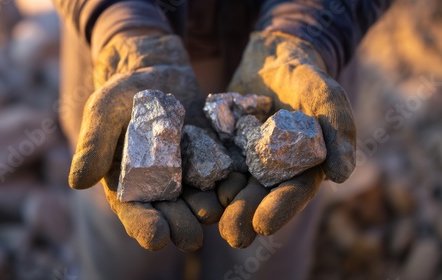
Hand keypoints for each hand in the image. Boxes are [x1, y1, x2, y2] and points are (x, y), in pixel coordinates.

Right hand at [68, 30, 221, 251]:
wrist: (158, 74)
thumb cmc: (124, 94)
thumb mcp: (105, 112)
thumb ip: (93, 144)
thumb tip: (77, 182)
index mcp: (129, 185)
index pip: (135, 213)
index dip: (144, 226)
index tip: (156, 237)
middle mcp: (161, 188)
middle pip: (171, 215)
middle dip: (181, 227)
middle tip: (190, 237)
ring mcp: (190, 176)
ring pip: (201, 201)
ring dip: (210, 210)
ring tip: (216, 211)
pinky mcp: (213, 160)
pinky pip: (225, 176)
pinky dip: (232, 184)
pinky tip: (239, 187)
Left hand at [220, 31, 355, 247]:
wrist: (270, 58)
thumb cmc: (303, 75)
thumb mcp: (324, 93)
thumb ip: (339, 127)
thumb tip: (342, 175)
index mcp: (301, 166)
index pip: (294, 192)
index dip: (281, 209)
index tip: (264, 224)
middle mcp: (272, 169)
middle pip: (260, 196)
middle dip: (246, 216)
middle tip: (232, 235)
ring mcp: (245, 159)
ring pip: (233, 186)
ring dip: (221, 206)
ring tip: (208, 218)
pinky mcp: (221, 147)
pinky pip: (209, 165)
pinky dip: (200, 178)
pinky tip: (187, 191)